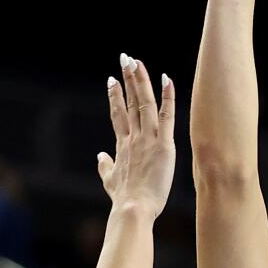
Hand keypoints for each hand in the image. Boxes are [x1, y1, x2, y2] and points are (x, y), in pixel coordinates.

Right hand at [98, 54, 176, 213]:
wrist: (132, 209)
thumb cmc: (123, 199)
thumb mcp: (110, 181)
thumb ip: (105, 166)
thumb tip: (99, 155)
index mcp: (122, 146)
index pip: (118, 115)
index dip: (115, 96)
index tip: (112, 79)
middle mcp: (133, 138)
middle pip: (129, 102)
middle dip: (127, 79)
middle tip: (124, 59)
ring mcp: (148, 139)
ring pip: (144, 103)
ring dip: (141, 81)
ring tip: (136, 61)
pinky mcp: (163, 144)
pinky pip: (167, 116)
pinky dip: (167, 96)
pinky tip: (166, 78)